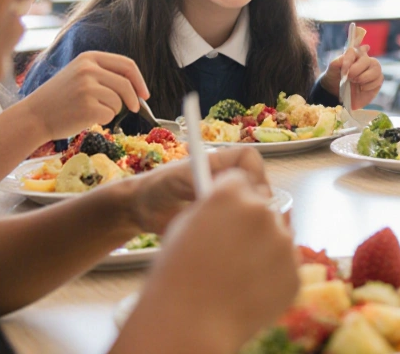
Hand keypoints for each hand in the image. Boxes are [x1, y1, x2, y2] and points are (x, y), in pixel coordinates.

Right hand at [18, 51, 147, 140]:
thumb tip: (135, 86)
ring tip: (91, 111)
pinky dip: (103, 120)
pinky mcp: (87, 107)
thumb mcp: (78, 74)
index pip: (126, 64)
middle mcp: (88, 69)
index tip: (144, 93)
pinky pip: (110, 115)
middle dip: (134, 99)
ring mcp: (88, 88)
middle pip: (126, 84)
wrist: (34, 116)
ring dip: (112, 110)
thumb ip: (102, 74)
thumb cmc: (59, 98)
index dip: (139, 80)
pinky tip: (85, 118)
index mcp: (88, 58)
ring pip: (119, 101)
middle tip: (134, 109)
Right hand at [118, 170, 297, 352]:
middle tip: (229, 248)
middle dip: (249, 222)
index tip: (224, 212)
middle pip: (262, 207)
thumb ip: (212, 207)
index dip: (230, 196)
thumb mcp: (184, 223)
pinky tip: (246, 289)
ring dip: (262, 248)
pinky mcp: (295, 272)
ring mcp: (283, 242)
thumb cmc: (177, 274)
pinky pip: (284, 266)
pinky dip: (270, 274)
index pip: (239, 179)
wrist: (191, 323)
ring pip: (277, 236)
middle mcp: (262, 211)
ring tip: (236, 273)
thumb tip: (229, 207)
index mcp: (231, 193)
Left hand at [124, 147, 270, 233]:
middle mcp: (227, 179)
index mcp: (218, 162)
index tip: (246, 192)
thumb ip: (200, 178)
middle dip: (255, 200)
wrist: (140, 211)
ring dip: (249, 218)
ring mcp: (227, 199)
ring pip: (256, 205)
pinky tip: (228, 240)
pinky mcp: (224, 220)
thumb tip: (225, 189)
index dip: (254, 173)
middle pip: (259, 183)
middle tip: (239, 217)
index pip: (249, 159)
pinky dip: (242, 230)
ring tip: (232, 230)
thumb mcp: (176, 178)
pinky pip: (244, 223)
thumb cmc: (155, 187)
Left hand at [322, 45, 383, 109]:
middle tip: (349, 77)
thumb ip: (338, 61)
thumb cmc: (335, 78)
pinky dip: (369, 85)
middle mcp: (365, 59)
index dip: (350, 59)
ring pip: (376, 68)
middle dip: (356, 70)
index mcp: (354, 54)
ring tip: (356, 82)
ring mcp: (373, 69)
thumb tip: (346, 57)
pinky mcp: (378, 80)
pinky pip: (378, 79)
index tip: (344, 69)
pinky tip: (361, 88)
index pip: (355, 50)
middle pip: (366, 59)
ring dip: (364, 77)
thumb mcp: (332, 69)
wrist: (338, 95)